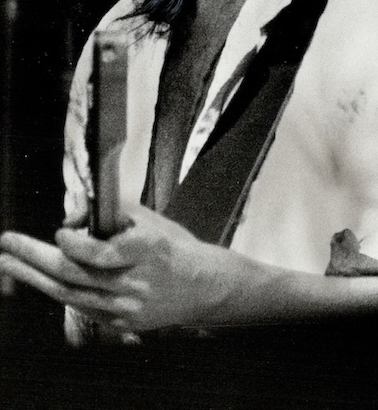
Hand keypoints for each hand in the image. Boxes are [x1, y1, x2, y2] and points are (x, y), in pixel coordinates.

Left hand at [0, 206, 232, 331]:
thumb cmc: (174, 248)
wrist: (202, 287)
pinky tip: (42, 279)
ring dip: (33, 277)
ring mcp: (125, 307)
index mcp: (146, 251)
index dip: (72, 243)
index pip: (98, 252)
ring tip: (9, 262)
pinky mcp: (120, 323)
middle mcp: (134, 282)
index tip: (59, 231)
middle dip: (33, 257)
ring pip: (68, 294)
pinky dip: (58, 291)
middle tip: (8, 242)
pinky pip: (81, 307)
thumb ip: (112, 213)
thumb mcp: (150, 221)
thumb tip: (72, 212)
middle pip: (72, 273)